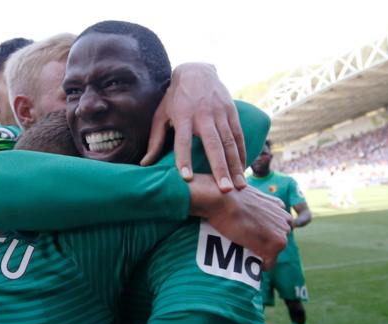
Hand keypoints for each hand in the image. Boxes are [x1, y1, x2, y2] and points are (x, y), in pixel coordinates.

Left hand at [141, 63, 245, 191]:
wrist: (197, 70)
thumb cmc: (174, 98)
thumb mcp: (161, 115)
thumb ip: (155, 141)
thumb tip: (144, 165)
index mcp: (183, 117)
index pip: (183, 141)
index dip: (184, 159)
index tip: (186, 178)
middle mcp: (203, 115)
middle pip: (213, 145)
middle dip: (219, 168)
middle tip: (224, 190)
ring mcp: (220, 113)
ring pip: (229, 143)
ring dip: (234, 165)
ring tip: (239, 186)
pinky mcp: (231, 111)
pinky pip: (238, 135)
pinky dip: (242, 153)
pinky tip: (243, 169)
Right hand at [189, 178, 290, 266]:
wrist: (222, 201)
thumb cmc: (227, 198)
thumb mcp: (248, 196)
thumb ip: (257, 205)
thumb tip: (250, 213)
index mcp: (279, 206)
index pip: (279, 226)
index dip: (265, 233)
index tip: (252, 236)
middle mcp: (285, 219)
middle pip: (280, 239)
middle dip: (266, 244)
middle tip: (247, 245)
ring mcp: (281, 233)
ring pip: (275, 251)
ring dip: (263, 254)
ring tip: (245, 253)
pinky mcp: (275, 246)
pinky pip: (270, 264)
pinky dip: (260, 266)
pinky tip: (248, 263)